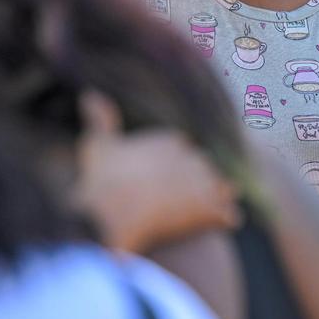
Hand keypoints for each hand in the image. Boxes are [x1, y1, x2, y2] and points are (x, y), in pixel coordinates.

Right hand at [74, 91, 237, 251]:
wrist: (111, 214)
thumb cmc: (101, 180)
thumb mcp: (97, 144)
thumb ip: (100, 119)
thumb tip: (90, 93)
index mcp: (171, 141)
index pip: (182, 148)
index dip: (174, 163)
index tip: (164, 176)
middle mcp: (194, 158)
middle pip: (203, 168)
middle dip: (196, 181)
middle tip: (184, 199)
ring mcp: (206, 184)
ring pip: (221, 189)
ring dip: (217, 199)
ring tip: (209, 212)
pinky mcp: (212, 211)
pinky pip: (229, 215)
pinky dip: (225, 220)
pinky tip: (218, 225)